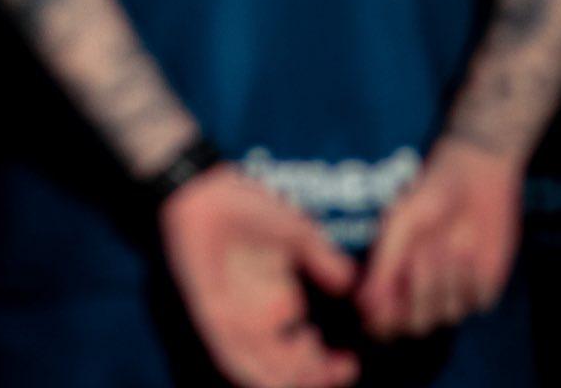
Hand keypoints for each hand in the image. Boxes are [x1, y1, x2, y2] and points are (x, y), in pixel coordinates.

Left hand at [159, 165, 360, 387]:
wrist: (204, 192)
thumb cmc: (249, 206)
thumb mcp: (297, 232)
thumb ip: (326, 261)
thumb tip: (356, 288)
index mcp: (281, 301)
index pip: (309, 349)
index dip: (329, 366)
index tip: (351, 364)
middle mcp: (261, 319)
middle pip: (291, 367)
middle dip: (317, 377)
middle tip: (343, 369)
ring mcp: (236, 321)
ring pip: (265, 370)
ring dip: (291, 379)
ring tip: (317, 371)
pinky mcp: (212, 319)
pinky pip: (231, 356)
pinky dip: (252, 373)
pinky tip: (275, 376)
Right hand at [358, 138, 521, 340]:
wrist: (474, 177)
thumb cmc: (428, 194)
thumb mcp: (400, 223)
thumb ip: (383, 263)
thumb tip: (363, 303)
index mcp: (393, 277)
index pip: (382, 320)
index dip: (381, 320)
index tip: (383, 309)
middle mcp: (420, 291)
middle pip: (414, 325)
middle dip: (417, 294)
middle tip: (419, 257)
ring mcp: (452, 293)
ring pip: (443, 314)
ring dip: (442, 281)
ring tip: (446, 244)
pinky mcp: (481, 290)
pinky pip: (474, 301)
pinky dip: (468, 278)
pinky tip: (468, 251)